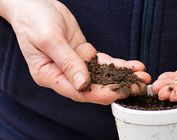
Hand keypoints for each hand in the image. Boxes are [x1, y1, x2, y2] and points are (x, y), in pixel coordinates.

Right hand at [4, 0, 149, 104]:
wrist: (33, 3)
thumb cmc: (34, 20)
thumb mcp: (49, 38)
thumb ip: (67, 62)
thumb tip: (84, 85)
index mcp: (49, 76)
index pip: (78, 92)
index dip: (100, 94)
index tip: (120, 93)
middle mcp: (63, 75)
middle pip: (94, 88)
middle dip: (118, 88)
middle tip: (139, 87)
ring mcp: (75, 66)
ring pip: (102, 76)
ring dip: (123, 78)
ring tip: (143, 77)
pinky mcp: (83, 55)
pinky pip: (104, 63)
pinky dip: (119, 65)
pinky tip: (135, 66)